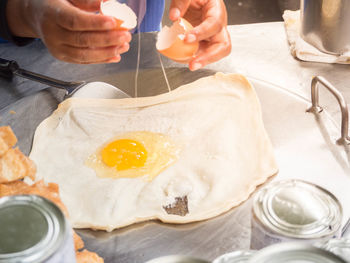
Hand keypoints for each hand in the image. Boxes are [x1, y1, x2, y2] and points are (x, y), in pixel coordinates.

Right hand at [6, 0, 131, 63]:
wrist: (37, 15)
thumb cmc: (55, 3)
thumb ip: (86, 1)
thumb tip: (108, 3)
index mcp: (52, 13)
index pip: (75, 20)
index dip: (95, 23)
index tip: (114, 22)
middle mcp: (52, 33)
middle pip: (82, 40)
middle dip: (108, 39)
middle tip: (125, 35)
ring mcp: (57, 48)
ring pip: (84, 54)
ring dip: (107, 52)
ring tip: (124, 46)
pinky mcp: (63, 57)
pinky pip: (84, 61)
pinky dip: (102, 60)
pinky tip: (115, 55)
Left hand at [169, 0, 230, 70]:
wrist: (193, 0)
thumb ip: (181, 2)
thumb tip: (174, 17)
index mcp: (217, 10)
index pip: (215, 24)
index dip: (202, 33)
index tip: (187, 39)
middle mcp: (218, 25)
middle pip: (223, 45)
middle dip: (209, 57)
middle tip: (193, 64)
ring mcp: (212, 36)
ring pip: (215, 53)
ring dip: (203, 61)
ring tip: (190, 65)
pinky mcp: (204, 43)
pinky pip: (203, 54)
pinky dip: (194, 59)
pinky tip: (183, 60)